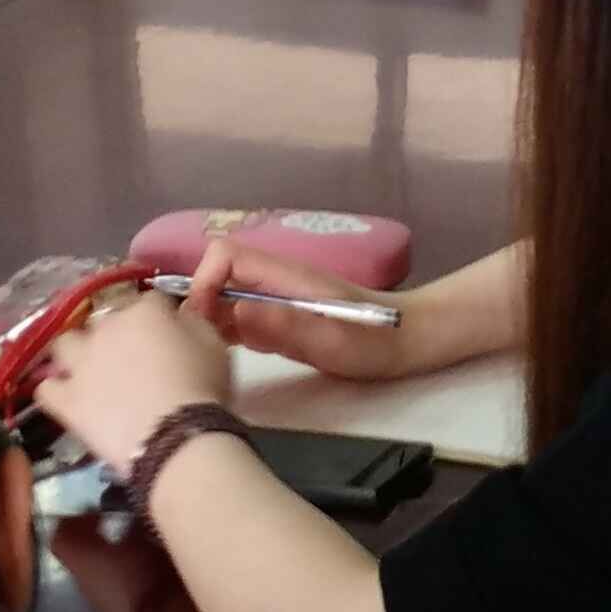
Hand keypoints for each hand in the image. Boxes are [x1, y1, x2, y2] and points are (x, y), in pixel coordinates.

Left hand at [34, 286, 230, 469]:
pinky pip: (46, 388)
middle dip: (115, 332)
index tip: (169, 333)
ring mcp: (81, 364)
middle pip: (104, 319)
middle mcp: (106, 329)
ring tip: (90, 370)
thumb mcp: (214, 345)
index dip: (159, 317)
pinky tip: (67, 397)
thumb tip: (179, 315)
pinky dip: (55, 390)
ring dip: (75, 352)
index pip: (150, 300)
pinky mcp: (66, 400)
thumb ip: (193, 322)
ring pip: (64, 344)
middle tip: (132, 356)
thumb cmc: (202, 388)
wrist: (175, 438)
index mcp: (144, 312)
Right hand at [182, 231, 428, 384]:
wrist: (407, 343)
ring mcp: (278, 300)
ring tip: (215, 352)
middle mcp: (276, 282)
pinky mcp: (282, 320)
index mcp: (285, 276)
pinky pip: (242, 318)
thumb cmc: (373, 341)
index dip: (205, 281)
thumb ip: (285, 324)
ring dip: (213, 320)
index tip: (205, 320)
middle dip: (203, 303)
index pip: (225, 255)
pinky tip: (235, 355)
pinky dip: (229, 332)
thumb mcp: (330, 339)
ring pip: (226, 296)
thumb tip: (234, 311)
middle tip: (206, 342)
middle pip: (220, 274)